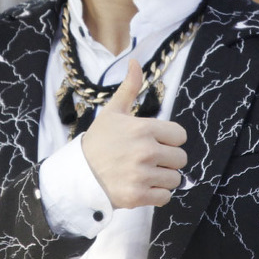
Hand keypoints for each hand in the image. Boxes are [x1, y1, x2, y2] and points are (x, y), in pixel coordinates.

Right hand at [80, 59, 187, 208]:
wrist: (78, 174)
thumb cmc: (99, 141)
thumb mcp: (113, 111)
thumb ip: (129, 87)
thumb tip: (135, 61)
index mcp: (143, 129)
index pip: (180, 136)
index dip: (169, 139)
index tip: (154, 142)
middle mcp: (146, 151)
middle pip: (180, 159)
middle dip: (167, 160)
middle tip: (148, 159)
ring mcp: (142, 175)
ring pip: (175, 179)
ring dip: (163, 178)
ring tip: (144, 173)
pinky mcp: (138, 196)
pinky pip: (165, 197)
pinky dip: (156, 195)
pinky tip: (142, 186)